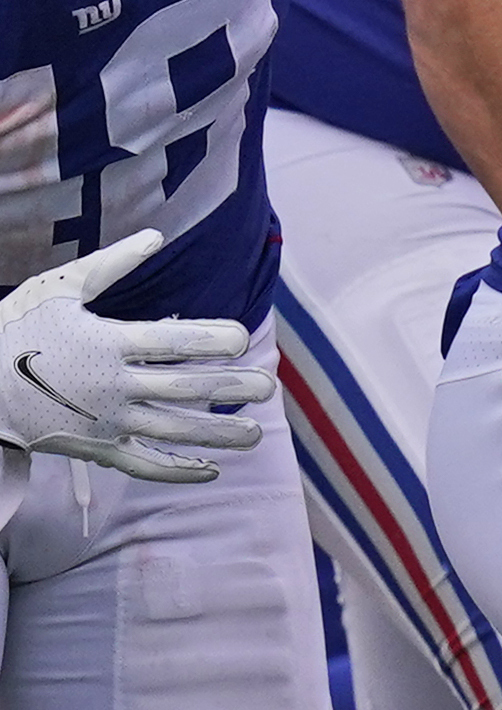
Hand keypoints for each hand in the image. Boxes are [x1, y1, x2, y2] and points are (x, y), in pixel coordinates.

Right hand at [0, 230, 273, 485]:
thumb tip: (156, 236)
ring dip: (218, 434)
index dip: (213, 341)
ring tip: (255, 434)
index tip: (242, 338)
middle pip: (185, 389)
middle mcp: (113, 386)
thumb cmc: (16, 331)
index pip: (173, 343)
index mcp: (107, 344)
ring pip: (173, 432)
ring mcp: (107, 421)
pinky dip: (178, 472)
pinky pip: (144, 465)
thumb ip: (109, 265)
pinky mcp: (97, 447)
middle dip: (232, 389)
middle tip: (269, 387)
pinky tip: (211, 471)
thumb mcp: (57, 290)